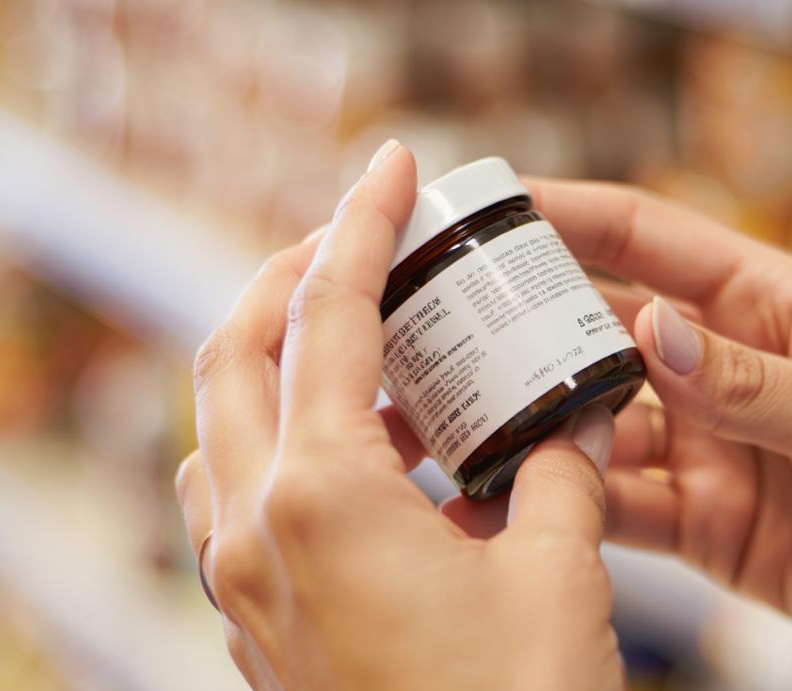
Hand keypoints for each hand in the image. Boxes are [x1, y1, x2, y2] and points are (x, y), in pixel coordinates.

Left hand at [174, 145, 623, 690]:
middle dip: (288, 279)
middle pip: (230, 352)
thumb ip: (559, 471)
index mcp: (321, 495)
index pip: (331, 315)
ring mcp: (240, 584)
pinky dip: (285, 446)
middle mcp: (253, 530)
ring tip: (369, 349)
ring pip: (221, 428)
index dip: (364, 225)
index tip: (393, 166)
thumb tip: (569, 412)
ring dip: (280, 367)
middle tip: (357, 245)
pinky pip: (238, 499)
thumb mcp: (559, 573)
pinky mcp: (256, 625)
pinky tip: (368, 458)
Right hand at [513, 179, 791, 689]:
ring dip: (545, 424)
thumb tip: (650, 329)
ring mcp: (716, 450)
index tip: (501, 208)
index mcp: (777, 311)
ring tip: (471, 423)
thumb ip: (752, 383)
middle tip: (453, 327)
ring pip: (605, 424)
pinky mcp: (711, 525)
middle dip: (535, 327)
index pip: (660, 245)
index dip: (579, 217)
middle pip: (611, 332)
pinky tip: (529, 505)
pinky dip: (577, 507)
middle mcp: (733, 372)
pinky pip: (626, 508)